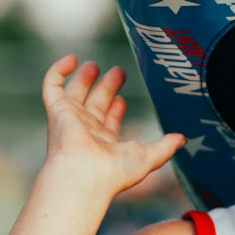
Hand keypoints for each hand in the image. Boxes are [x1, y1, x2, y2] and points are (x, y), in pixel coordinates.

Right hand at [41, 55, 185, 198]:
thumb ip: (165, 146)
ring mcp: (70, 119)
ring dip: (84, 78)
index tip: (124, 98)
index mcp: (106, 141)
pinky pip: (52, 86)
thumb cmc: (114, 172)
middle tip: (119, 71)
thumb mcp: (148, 157)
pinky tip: (72, 59)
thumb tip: (182, 138)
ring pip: (75, 93)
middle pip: (95, 103)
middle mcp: (87, 130)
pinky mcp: (57, 111)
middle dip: (107, 87)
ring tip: (93, 64)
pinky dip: (58, 71)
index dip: (116, 108)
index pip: (109, 121)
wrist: (84, 175)